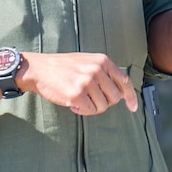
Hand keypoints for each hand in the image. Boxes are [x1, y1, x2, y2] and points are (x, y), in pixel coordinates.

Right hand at [18, 52, 138, 115]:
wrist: (39, 69)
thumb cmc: (63, 67)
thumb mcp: (87, 62)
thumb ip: (104, 72)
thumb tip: (121, 92)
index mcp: (102, 61)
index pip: (124, 81)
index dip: (130, 97)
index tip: (133, 107)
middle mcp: (97, 70)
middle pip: (114, 97)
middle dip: (104, 103)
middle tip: (90, 99)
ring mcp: (87, 82)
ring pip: (102, 106)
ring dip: (92, 107)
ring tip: (79, 100)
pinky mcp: (77, 94)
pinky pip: (90, 111)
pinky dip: (82, 111)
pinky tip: (72, 104)